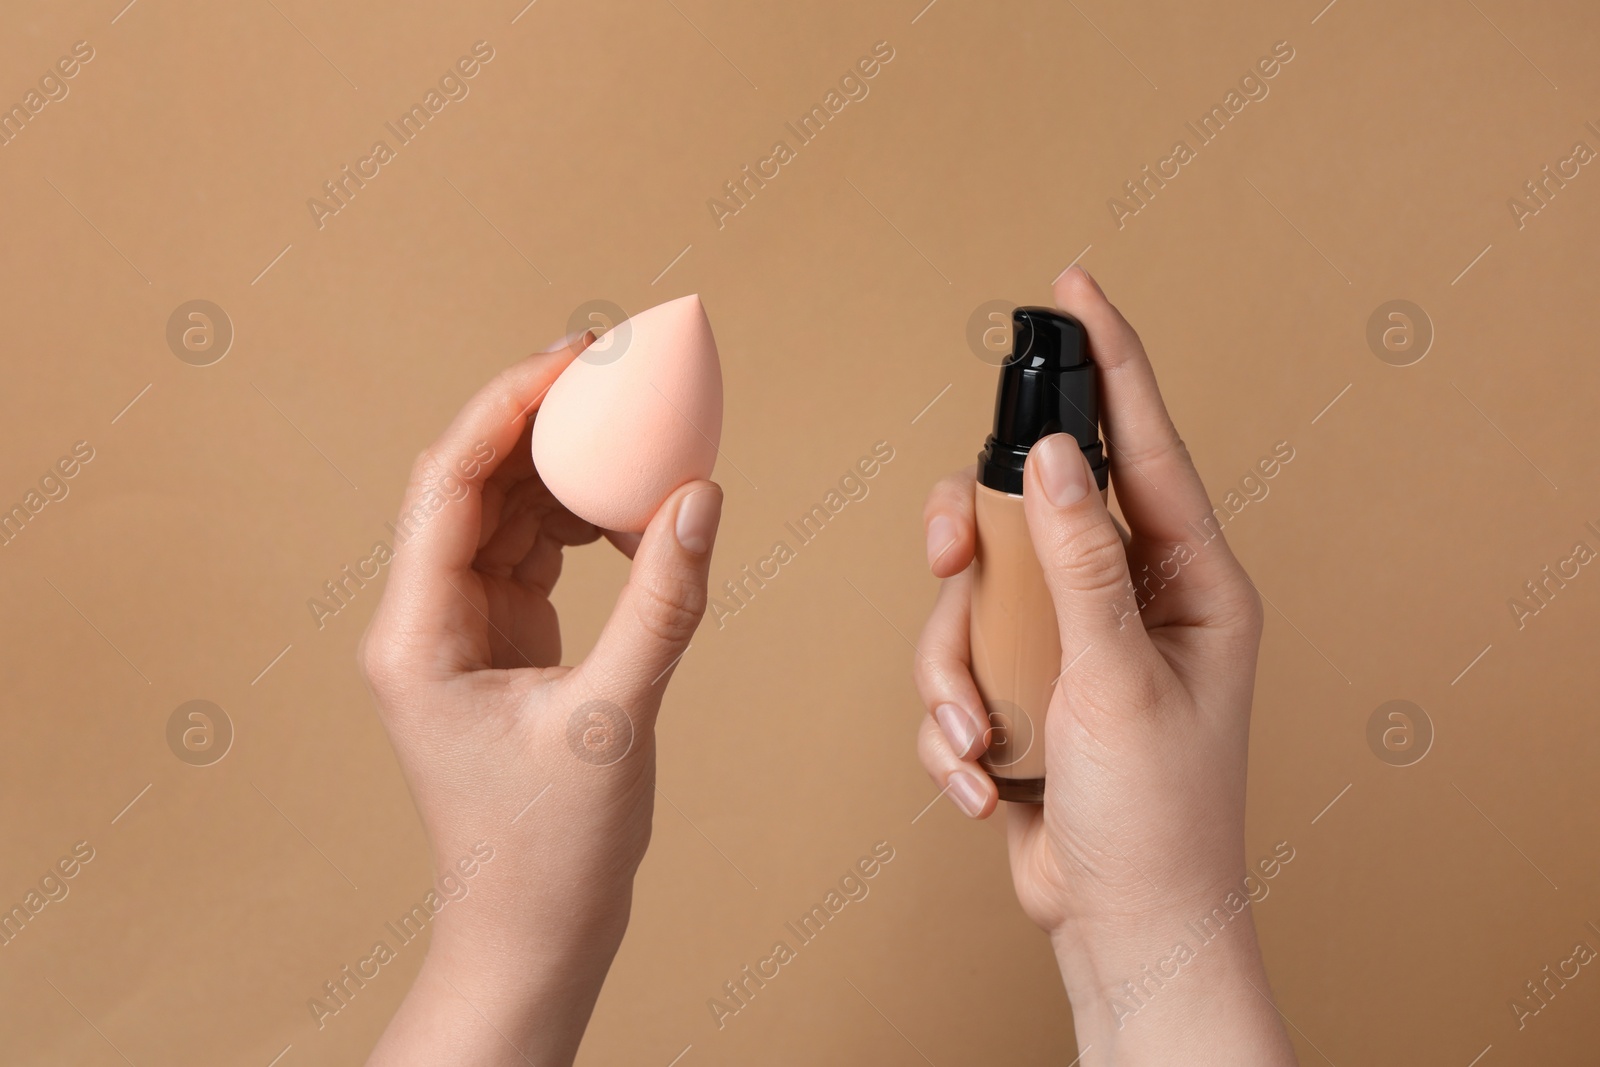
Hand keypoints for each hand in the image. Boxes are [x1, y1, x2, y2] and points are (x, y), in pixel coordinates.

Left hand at [358, 334, 723, 1066]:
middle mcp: (425, 619)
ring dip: (568, 470)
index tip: (576, 359)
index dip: (508, 406)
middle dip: (541, 421)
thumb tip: (701, 497)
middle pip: (474, 482)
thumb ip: (662, 604)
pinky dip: (586, 524)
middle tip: (614, 369)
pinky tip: (637, 514)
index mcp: (417, 632)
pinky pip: (537, 555)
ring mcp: (462, 630)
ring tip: (639, 434)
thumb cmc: (549, 850)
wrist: (532, 930)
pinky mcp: (502, 644)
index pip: (451, 482)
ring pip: (508, 513)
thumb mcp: (615, 719)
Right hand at [913, 267, 1295, 1063]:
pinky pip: (957, 668)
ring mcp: (1070, 645)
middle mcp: (1129, 599)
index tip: (1072, 287)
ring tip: (980, 742)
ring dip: (955, 675)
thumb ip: (1080, 563)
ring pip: (972, 599)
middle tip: (950, 559)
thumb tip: (1050, 457)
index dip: (1109, 361)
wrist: (1119, 925)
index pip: (1144, 446)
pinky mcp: (1025, 691)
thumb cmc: (1156, 816)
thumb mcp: (1119, 681)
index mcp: (1190, 582)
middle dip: (974, 548)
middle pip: (1028, 512)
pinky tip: (985, 782)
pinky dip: (954, 727)